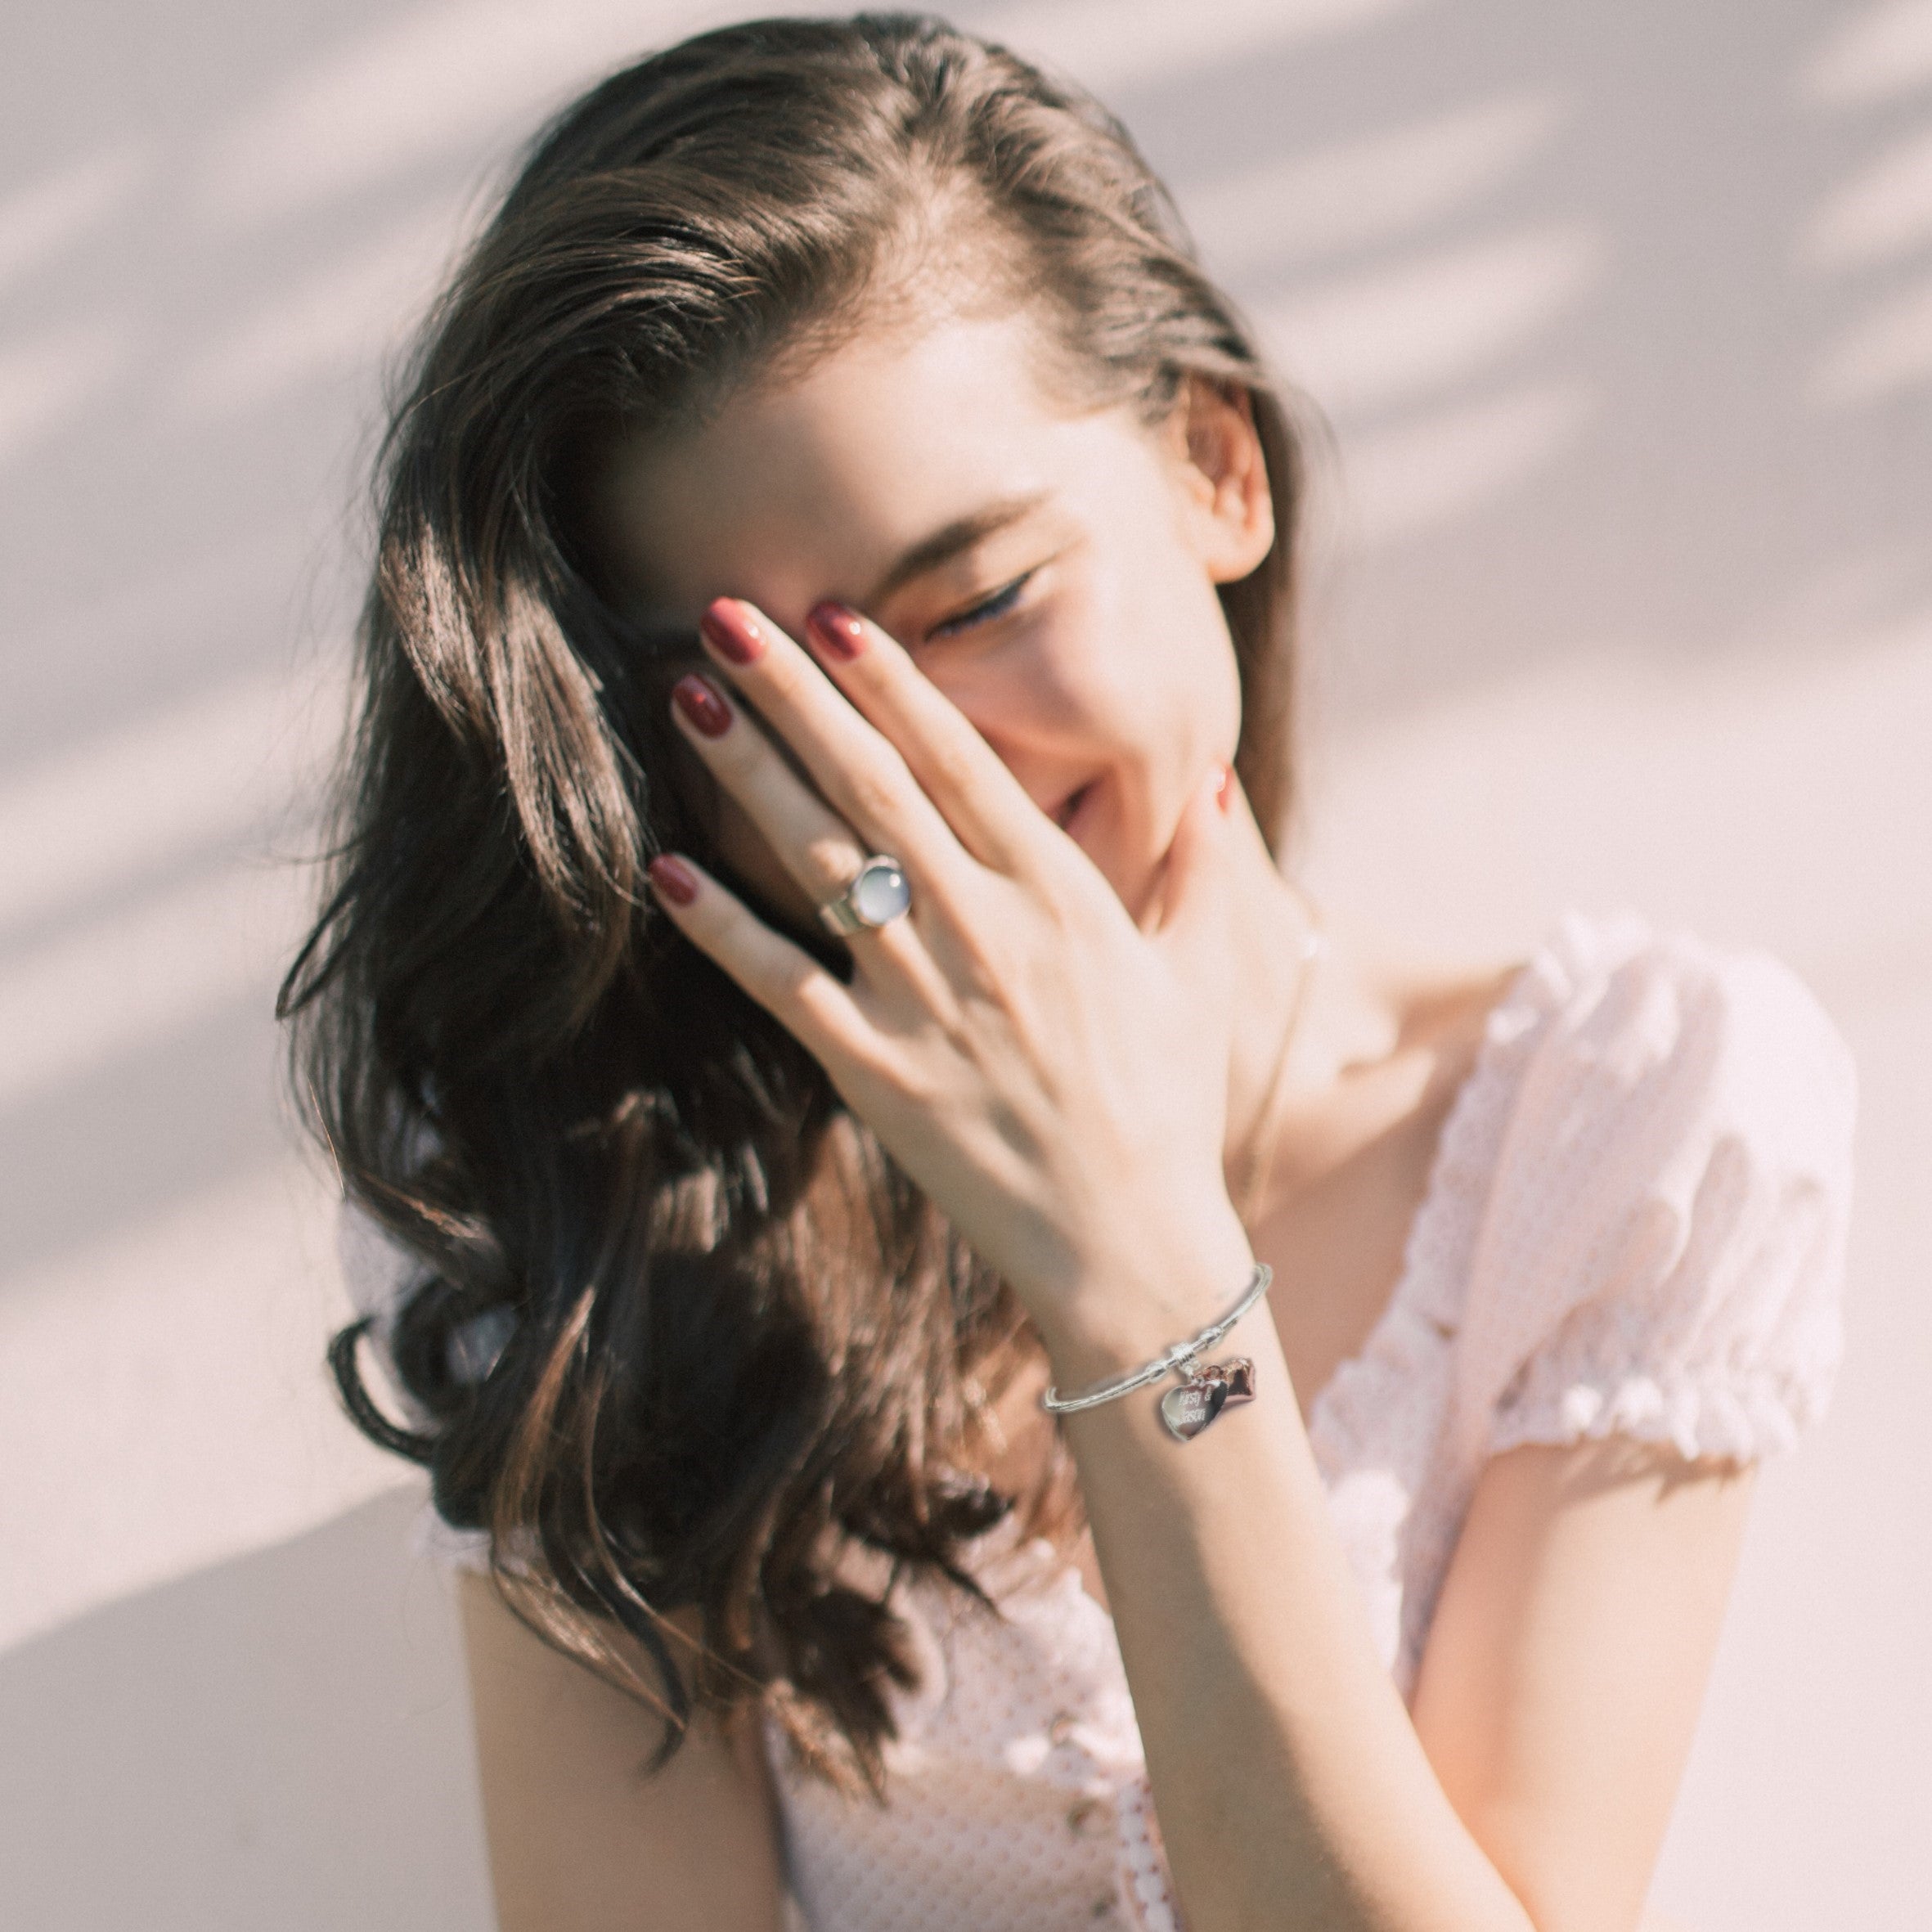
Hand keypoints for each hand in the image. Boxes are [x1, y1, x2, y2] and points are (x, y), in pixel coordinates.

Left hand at [646, 597, 1253, 1350]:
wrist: (1129, 1246)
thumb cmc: (1165, 1105)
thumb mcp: (1196, 975)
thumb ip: (1196, 868)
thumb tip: (1210, 777)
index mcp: (1062, 897)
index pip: (964, 764)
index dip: (894, 685)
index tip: (837, 616)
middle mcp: (987, 932)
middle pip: (875, 787)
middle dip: (798, 694)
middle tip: (727, 615)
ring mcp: (924, 1000)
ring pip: (822, 863)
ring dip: (750, 776)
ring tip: (690, 699)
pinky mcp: (875, 1072)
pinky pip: (783, 983)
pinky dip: (722, 926)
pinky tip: (664, 868)